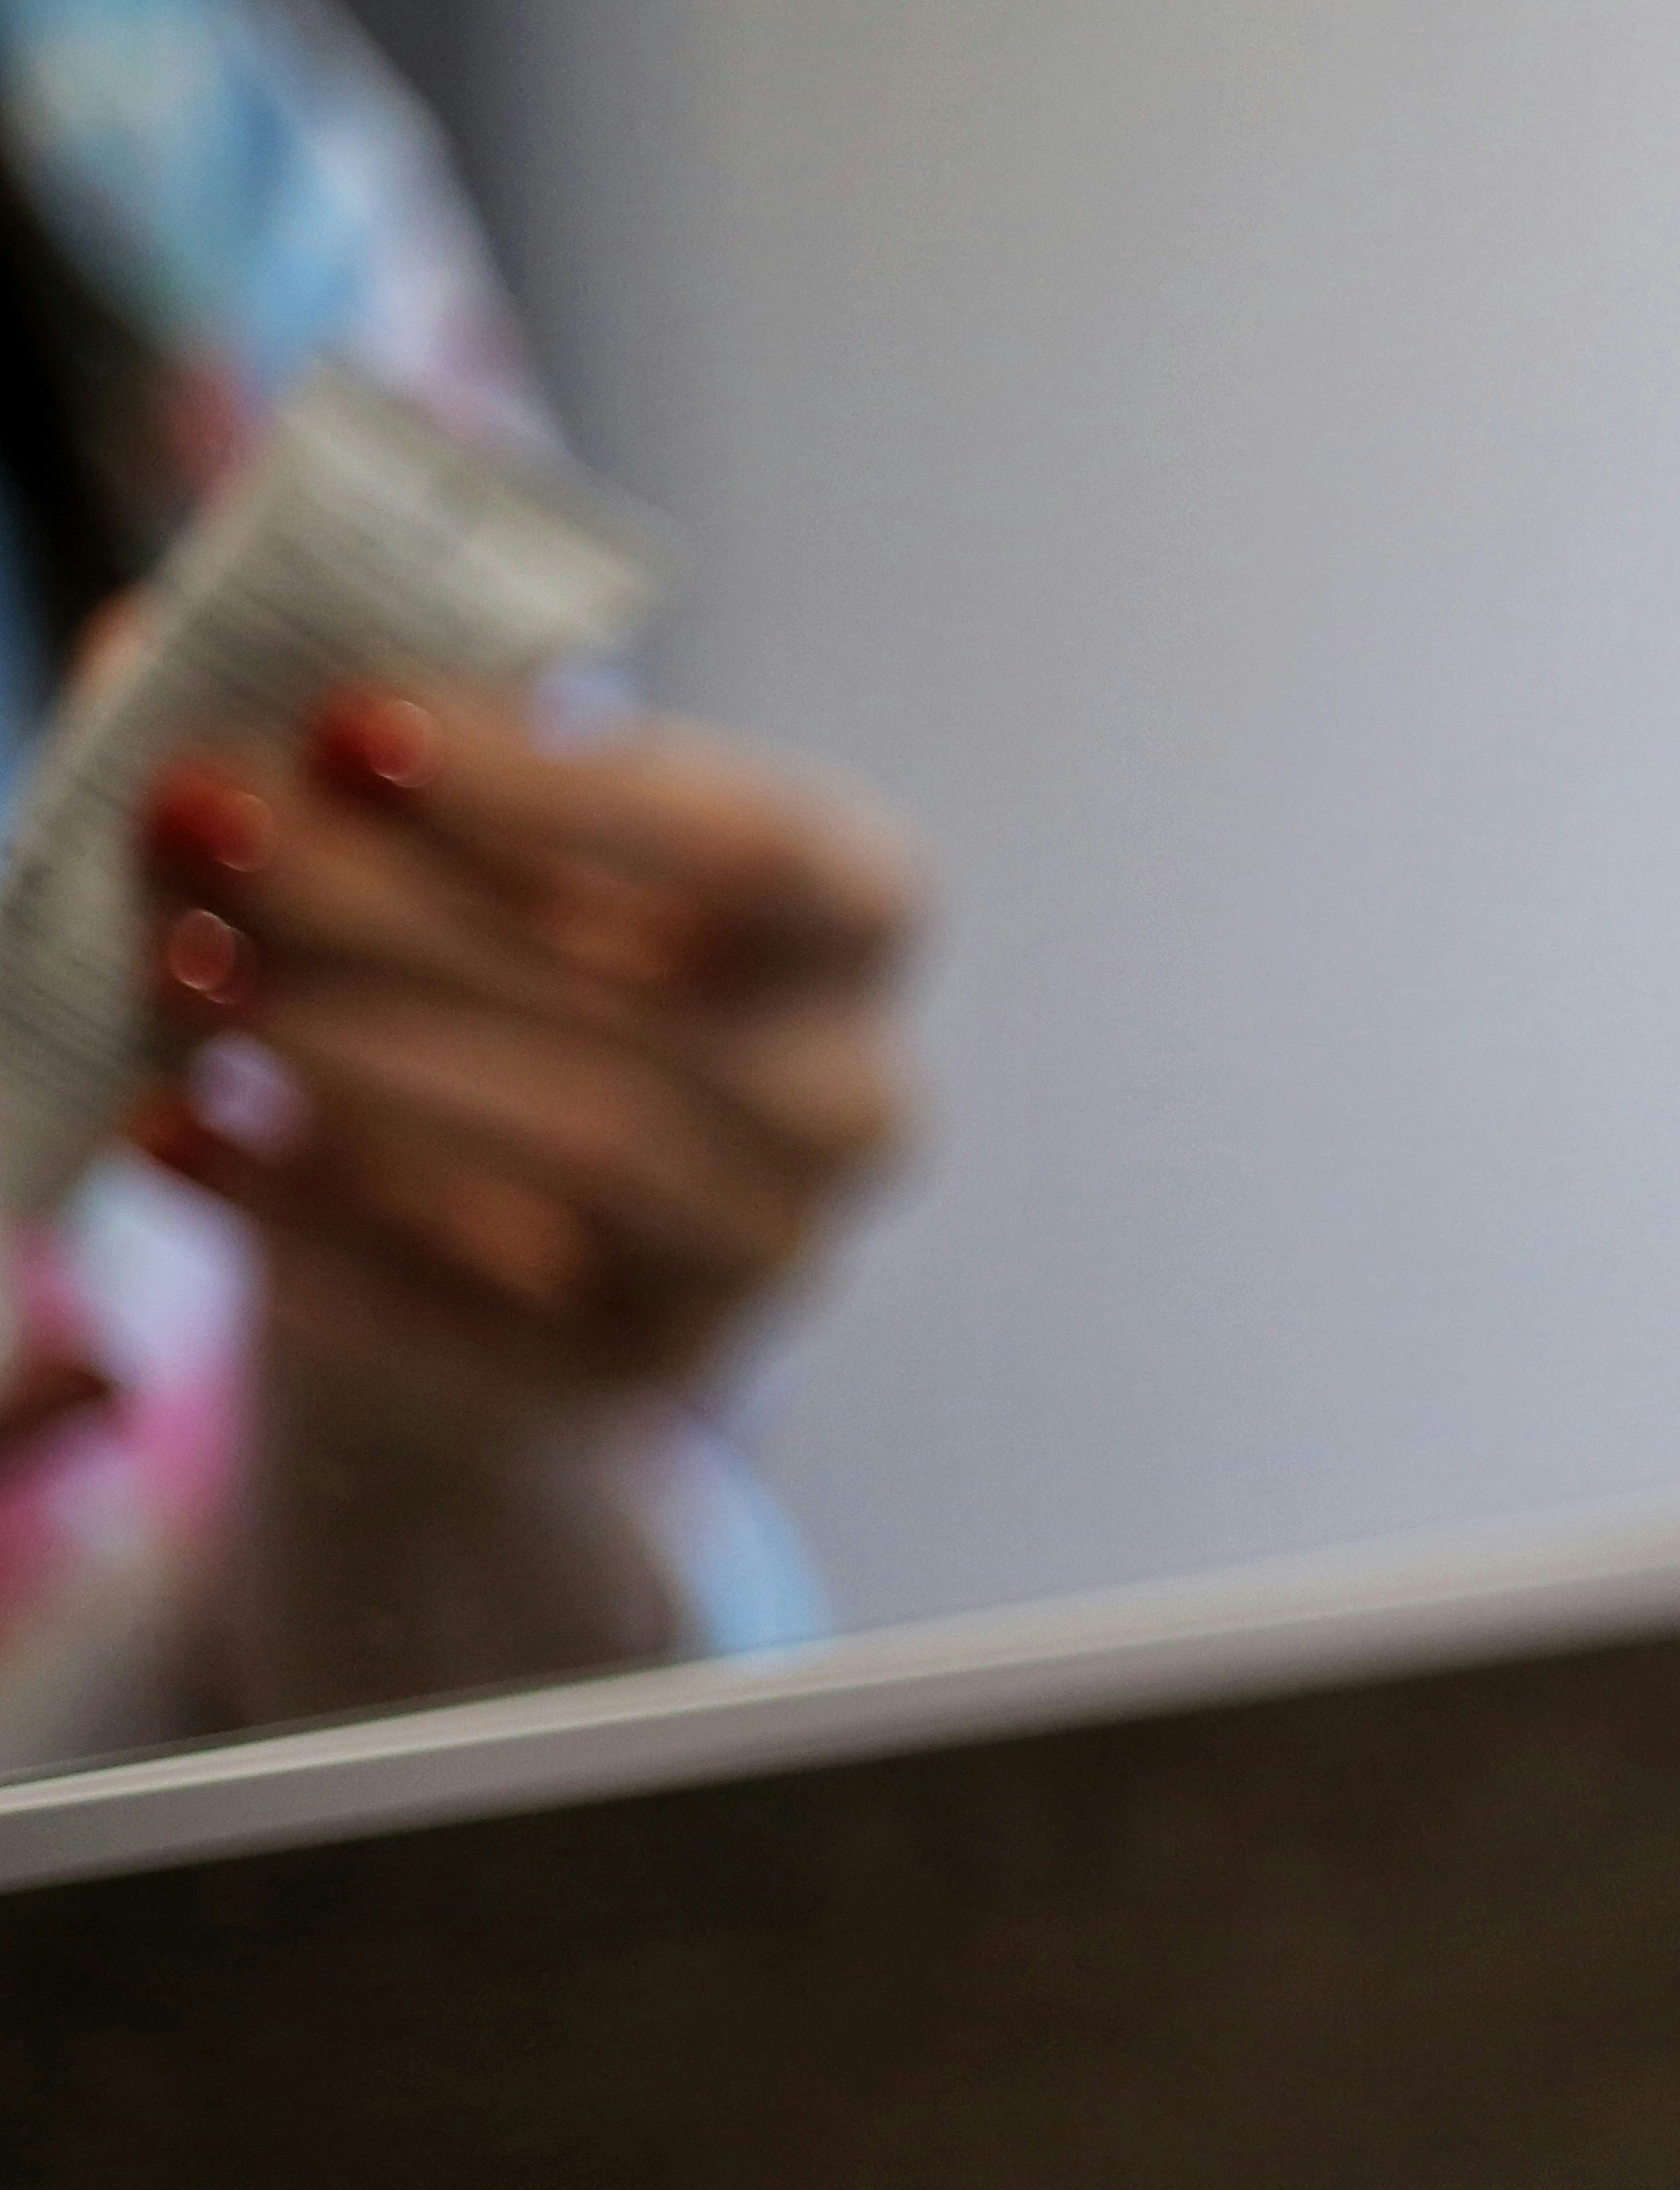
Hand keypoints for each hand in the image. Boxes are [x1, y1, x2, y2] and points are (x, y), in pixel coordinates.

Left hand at [129, 680, 910, 1419]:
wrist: (490, 1229)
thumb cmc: (485, 963)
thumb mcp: (455, 832)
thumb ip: (358, 747)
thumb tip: (158, 657)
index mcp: (850, 915)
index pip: (757, 846)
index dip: (555, 790)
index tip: (345, 726)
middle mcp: (848, 1095)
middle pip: (645, 1007)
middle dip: (396, 907)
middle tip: (199, 827)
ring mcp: (758, 1254)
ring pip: (585, 1149)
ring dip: (358, 1053)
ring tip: (180, 975)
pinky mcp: (634, 1370)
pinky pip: (473, 1301)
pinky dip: (300, 1211)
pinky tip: (170, 1130)